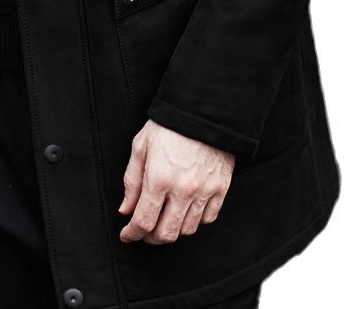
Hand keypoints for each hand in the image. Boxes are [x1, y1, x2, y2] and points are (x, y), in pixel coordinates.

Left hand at [118, 119, 234, 243]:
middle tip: (144, 231)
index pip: (143, 222)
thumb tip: (126, 210)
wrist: (203, 110)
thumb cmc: (169, 124)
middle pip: (166, 234)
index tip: (127, 234)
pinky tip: (186, 210)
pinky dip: (195, 220)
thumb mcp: (141, 146)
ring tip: (165, 218)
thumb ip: (132, 180)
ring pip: (187, 230)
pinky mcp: (221, 188)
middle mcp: (183, 189)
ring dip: (173, 229)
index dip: (131, 234)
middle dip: (150, 237)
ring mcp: (204, 190)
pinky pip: (208, 218)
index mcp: (159, 178)